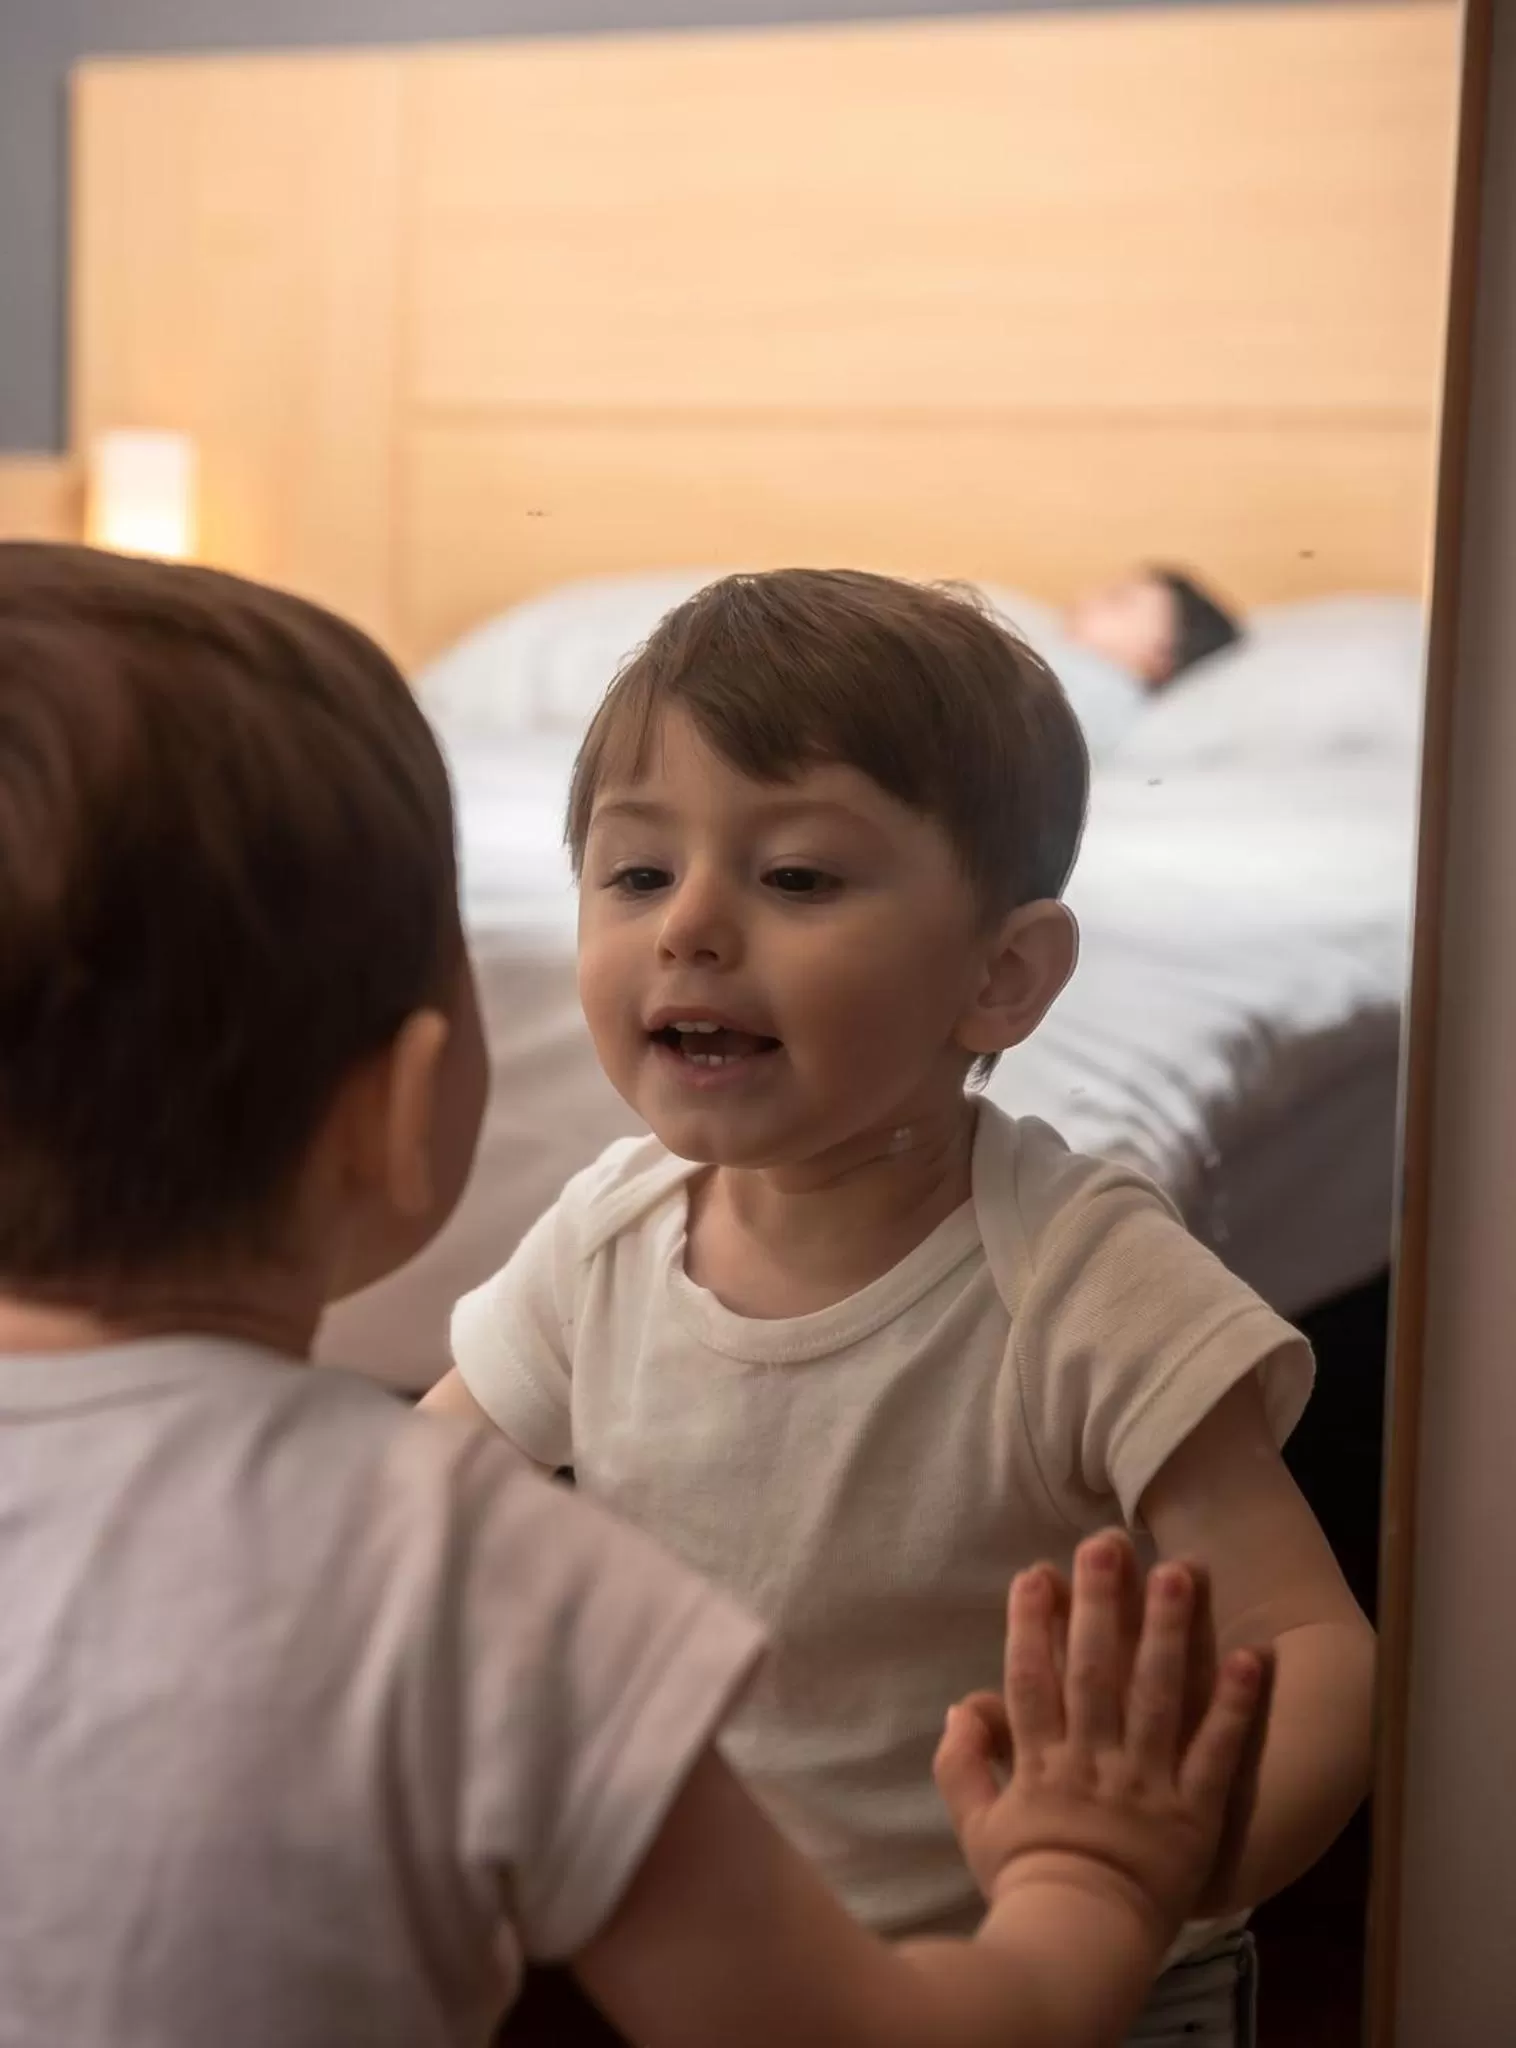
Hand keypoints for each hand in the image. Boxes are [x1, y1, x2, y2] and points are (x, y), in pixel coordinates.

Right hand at [933, 1532, 1272, 1940]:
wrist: (1079, 1950)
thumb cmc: (1027, 1883)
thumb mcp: (975, 1825)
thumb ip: (962, 1763)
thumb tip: (962, 1703)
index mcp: (1041, 1764)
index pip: (1032, 1681)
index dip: (1031, 1625)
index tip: (1036, 1573)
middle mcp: (1094, 1764)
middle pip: (1094, 1674)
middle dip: (1100, 1606)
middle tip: (1108, 1545)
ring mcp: (1147, 1786)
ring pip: (1158, 1699)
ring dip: (1168, 1634)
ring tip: (1179, 1574)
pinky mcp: (1194, 1813)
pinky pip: (1216, 1754)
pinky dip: (1235, 1707)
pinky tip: (1252, 1659)